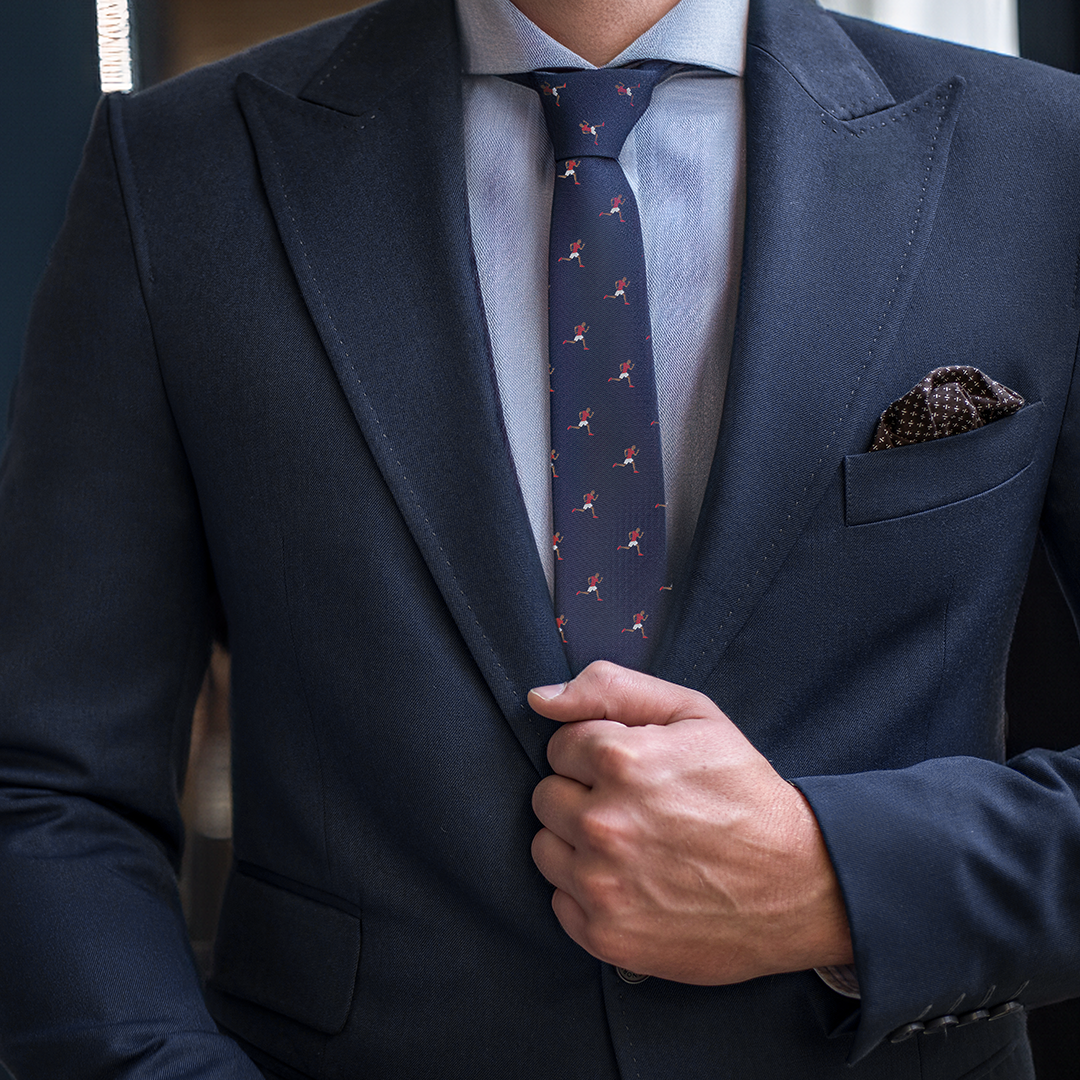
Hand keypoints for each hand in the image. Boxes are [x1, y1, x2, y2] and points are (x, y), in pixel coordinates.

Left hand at [528, 661, 853, 983]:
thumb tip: (540, 698)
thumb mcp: (692, 714)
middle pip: (546, 796)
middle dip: (582, 796)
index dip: (595, 754)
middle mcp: (603, 822)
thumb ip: (610, 689)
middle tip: (634, 808)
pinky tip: (631, 882)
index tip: (631, 771)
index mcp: (620, 759)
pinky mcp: (606, 934)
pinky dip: (587, 892)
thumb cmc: (743, 792)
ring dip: (577, 844)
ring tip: (630, 845)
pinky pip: (560, 900)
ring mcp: (602, 883)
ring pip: (545, 848)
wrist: (799, 883)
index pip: (559, 747)